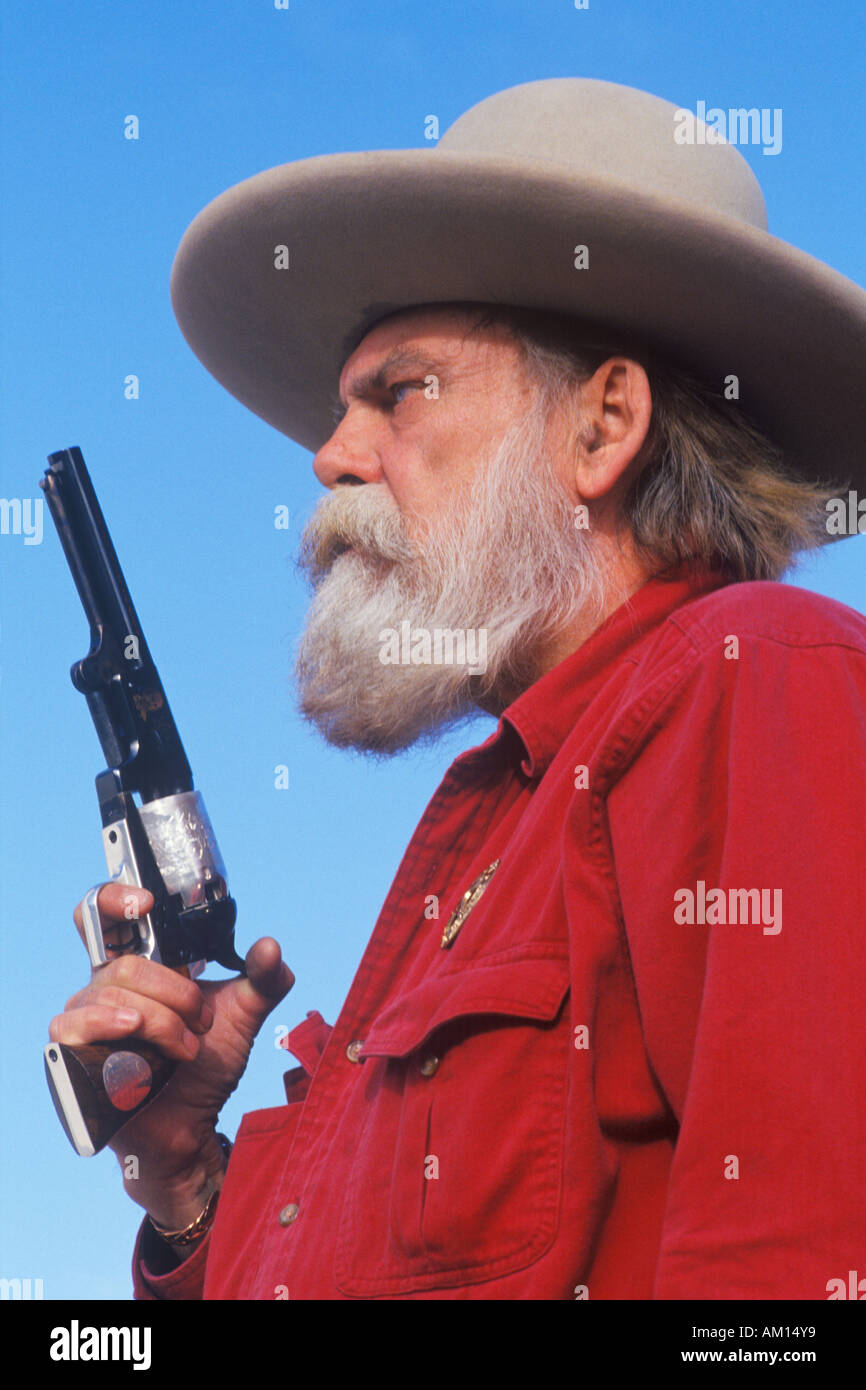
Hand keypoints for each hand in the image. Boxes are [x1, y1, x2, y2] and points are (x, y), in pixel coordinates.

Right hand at [48, 883, 293, 1228]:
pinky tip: (137, 1041)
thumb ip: (264, 980)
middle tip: (200, 1021)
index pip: (104, 915)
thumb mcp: (244, 1016)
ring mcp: (85, 1020)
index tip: (148, 904)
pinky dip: (112, 1032)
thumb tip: (269, 947)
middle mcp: (105, 988)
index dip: (115, 898)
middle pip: (124, 965)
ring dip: (159, 1023)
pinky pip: (75, 1029)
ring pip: (109, 998)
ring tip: (186, 1049)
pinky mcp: (72, 1056)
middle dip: (174, 993)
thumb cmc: (206, 1066)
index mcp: (140, 967)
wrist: (191, 1125)